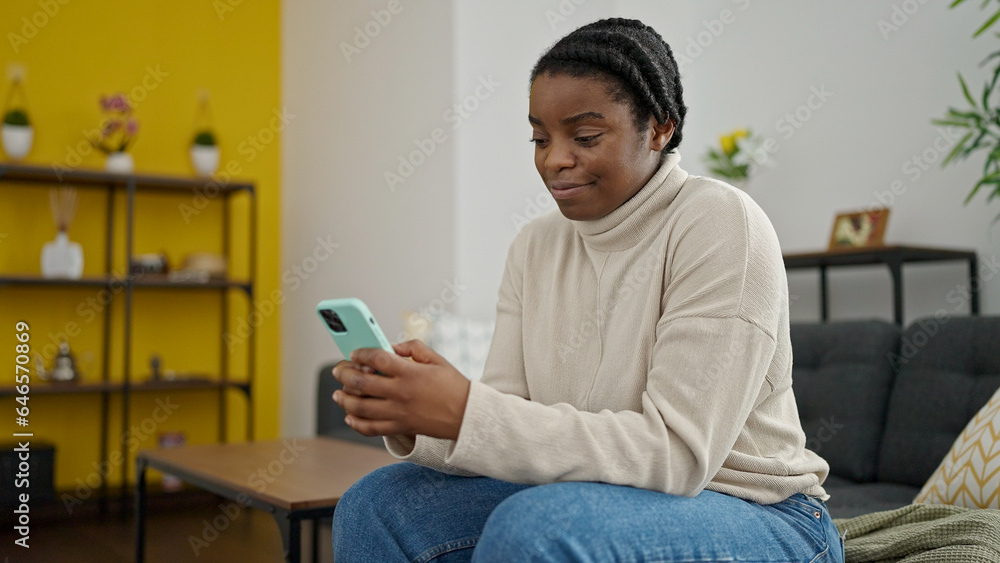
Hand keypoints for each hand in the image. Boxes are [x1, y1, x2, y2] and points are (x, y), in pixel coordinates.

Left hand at [331, 340, 470, 439]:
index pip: (377, 358)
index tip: (355, 353)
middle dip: (344, 374)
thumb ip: (412, 348)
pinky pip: (370, 429)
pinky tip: (350, 415)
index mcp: (410, 373)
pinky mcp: (400, 428)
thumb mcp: (437, 359)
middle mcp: (401, 393)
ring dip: (344, 399)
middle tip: (338, 370)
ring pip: (360, 407)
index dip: (361, 353)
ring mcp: (398, 413)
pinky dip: (356, 423)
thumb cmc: (453, 385)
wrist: (468, 416)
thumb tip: (391, 347)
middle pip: (361, 382)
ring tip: (338, 393)